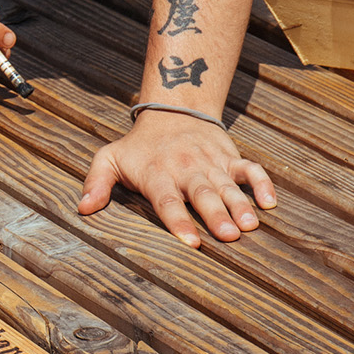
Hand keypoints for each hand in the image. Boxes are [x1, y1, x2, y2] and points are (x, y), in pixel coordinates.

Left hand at [77, 110, 274, 246]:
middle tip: (230, 236)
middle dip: (216, 214)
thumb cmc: (138, 146)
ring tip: (251, 225)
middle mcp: (185, 169)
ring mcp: (210, 162)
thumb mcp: (110, 159)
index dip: (179, 222)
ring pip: (227, 184)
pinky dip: (261, 183)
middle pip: (202, 193)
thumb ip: (96, 182)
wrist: (172, 110)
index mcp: (157, 174)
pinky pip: (249, 168)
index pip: (167, 201)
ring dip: (240, 204)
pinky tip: (270, 203)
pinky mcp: (228, 156)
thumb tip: (83, 209)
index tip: (191, 243)